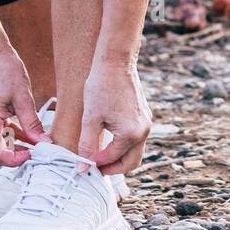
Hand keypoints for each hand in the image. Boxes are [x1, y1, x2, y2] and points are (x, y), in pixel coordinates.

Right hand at [0, 49, 44, 165]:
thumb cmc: (6, 72)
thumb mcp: (23, 97)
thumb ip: (31, 122)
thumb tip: (43, 142)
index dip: (14, 160)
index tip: (32, 154)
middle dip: (15, 157)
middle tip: (36, 151)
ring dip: (14, 148)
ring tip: (36, 144)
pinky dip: (12, 137)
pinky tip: (29, 136)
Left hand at [78, 56, 151, 174]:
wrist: (116, 61)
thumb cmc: (101, 86)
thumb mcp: (90, 118)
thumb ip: (87, 146)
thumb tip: (82, 168)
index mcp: (130, 133)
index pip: (112, 159)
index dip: (96, 164)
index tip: (82, 164)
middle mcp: (143, 131)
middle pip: (131, 163)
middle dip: (113, 168)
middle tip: (95, 168)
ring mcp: (146, 123)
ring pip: (135, 151)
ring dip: (119, 157)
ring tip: (100, 155)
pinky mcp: (145, 115)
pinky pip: (137, 138)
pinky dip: (124, 145)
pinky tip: (109, 139)